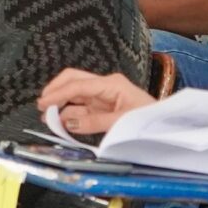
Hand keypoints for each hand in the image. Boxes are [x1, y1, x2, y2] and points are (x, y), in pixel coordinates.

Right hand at [38, 68, 152, 137]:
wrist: (166, 126)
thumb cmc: (150, 120)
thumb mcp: (123, 122)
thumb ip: (94, 122)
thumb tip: (68, 121)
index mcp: (111, 84)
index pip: (78, 84)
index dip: (58, 93)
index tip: (42, 103)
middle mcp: (105, 86)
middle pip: (74, 80)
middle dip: (56, 90)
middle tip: (41, 106)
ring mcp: (104, 97)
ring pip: (75, 95)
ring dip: (61, 105)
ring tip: (49, 120)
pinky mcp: (104, 107)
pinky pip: (82, 108)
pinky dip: (70, 114)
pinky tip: (62, 123)